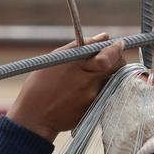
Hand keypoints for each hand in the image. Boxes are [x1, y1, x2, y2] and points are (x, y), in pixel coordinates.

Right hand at [7, 33, 125, 141]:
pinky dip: (100, 88)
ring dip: (108, 74)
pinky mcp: (93, 109)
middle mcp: (86, 82)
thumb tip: (104, 37)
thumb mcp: (56, 59)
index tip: (118, 44)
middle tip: (112, 57)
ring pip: (112, 80)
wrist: (34, 116)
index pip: (107, 56)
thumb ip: (82, 47)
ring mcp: (91, 98)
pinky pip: (104, 94)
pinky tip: (86, 89)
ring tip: (92, 75)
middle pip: (116, 68)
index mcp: (76, 65)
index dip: (116, 49)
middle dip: (117, 59)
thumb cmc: (41, 84)